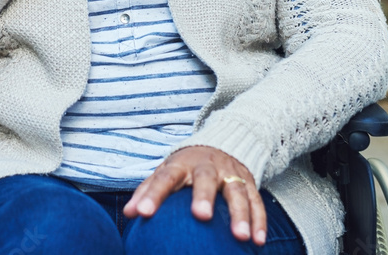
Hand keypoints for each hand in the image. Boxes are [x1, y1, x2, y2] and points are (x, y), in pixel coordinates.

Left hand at [123, 146, 266, 246]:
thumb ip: (147, 191)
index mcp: (181, 163)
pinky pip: (256, 201)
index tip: (144, 213)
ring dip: (240, 213)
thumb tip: (128, 214)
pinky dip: (259, 220)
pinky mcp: (249, 182)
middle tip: (201, 216)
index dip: (153, 194)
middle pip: (205, 178)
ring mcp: (230, 173)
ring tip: (241, 237)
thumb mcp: (166, 172)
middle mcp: (207, 166)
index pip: (165, 177)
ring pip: (236, 191)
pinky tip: (258, 242)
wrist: (220, 144)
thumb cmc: (185, 167)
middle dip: (204, 196)